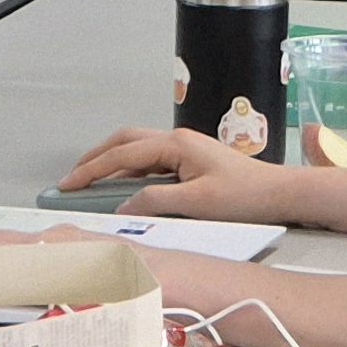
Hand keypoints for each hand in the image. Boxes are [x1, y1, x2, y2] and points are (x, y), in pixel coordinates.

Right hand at [60, 124, 302, 223]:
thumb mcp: (197, 204)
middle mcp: (177, 140)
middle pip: (125, 141)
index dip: (92, 170)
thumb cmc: (245, 196)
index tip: (68, 184)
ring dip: (112, 162)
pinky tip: (123, 187)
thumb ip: (155, 201)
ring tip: (90, 182)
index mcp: (175, 145)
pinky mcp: (190, 161)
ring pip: (137, 149)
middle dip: (95, 158)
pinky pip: (150, 161)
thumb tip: (123, 205)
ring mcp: (184, 149)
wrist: (278, 193)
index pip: (122, 153)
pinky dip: (130, 171)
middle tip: (72, 178)